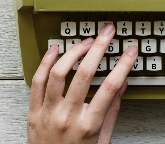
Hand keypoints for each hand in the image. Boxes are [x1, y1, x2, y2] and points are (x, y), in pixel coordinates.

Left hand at [27, 22, 137, 143]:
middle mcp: (68, 116)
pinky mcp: (33, 111)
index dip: (123, 64)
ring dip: (73, 51)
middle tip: (107, 32)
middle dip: (100, 47)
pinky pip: (37, 81)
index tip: (130, 50)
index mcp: (89, 125)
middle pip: (86, 73)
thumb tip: (122, 86)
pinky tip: (54, 50)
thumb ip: (111, 112)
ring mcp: (49, 112)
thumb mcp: (102, 141)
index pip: (111, 86)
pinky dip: (45, 62)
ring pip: (59, 72)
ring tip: (84, 41)